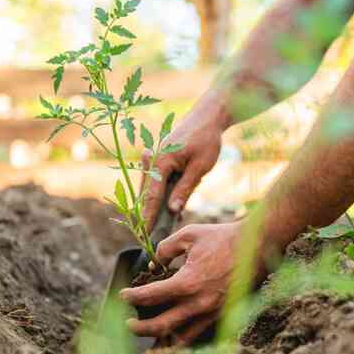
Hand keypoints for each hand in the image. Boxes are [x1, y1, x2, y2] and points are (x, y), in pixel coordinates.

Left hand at [120, 222, 240, 345]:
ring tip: (150, 333)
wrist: (258, 245)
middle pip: (160, 326)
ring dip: (161, 338)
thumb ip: (165, 249)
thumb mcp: (189, 235)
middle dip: (140, 328)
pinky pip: (199, 334)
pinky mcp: (223, 316)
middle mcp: (199, 304)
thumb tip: (153, 265)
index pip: (150, 296)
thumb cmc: (223, 237)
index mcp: (187, 283)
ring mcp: (212, 313)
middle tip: (129, 323)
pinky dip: (183, 336)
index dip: (131, 296)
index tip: (123, 294)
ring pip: (180, 338)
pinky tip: (174, 332)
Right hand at [142, 110, 223, 229]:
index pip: (152, 195)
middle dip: (151, 214)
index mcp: (159, 161)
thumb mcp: (200, 167)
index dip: (149, 217)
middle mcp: (150, 158)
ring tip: (162, 226)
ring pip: (150, 188)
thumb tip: (172, 211)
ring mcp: (151, 157)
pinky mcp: (156, 158)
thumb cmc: (206, 140)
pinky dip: (161, 194)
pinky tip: (171, 209)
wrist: (207, 117)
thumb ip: (185, 189)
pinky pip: (155, 181)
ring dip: (156, 205)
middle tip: (153, 235)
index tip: (146, 234)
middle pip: (147, 193)